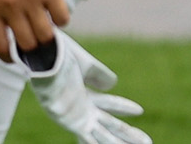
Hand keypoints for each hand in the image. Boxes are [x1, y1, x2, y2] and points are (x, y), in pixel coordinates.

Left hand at [0, 0, 68, 61]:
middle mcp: (9, 6)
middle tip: (37, 40)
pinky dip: (61, 19)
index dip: (9, 58)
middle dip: (33, 47)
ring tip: (47, 26)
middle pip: (27, 43)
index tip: (16, 59)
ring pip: (46, 35)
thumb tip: (12, 37)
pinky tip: (55, 10)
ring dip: (48, 35)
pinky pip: (62, 18)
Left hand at [25, 30, 150, 143]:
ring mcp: (74, 116)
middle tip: (147, 143)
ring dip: (117, 143)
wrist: (43, 54)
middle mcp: (81, 108)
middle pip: (110, 125)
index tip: (140, 110)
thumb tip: (113, 84)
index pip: (110, 104)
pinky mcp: (67, 120)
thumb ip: (98, 74)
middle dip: (128, 135)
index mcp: (84, 95)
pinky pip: (87, 138)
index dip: (124, 107)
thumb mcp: (84, 64)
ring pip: (103, 135)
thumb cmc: (58, 56)